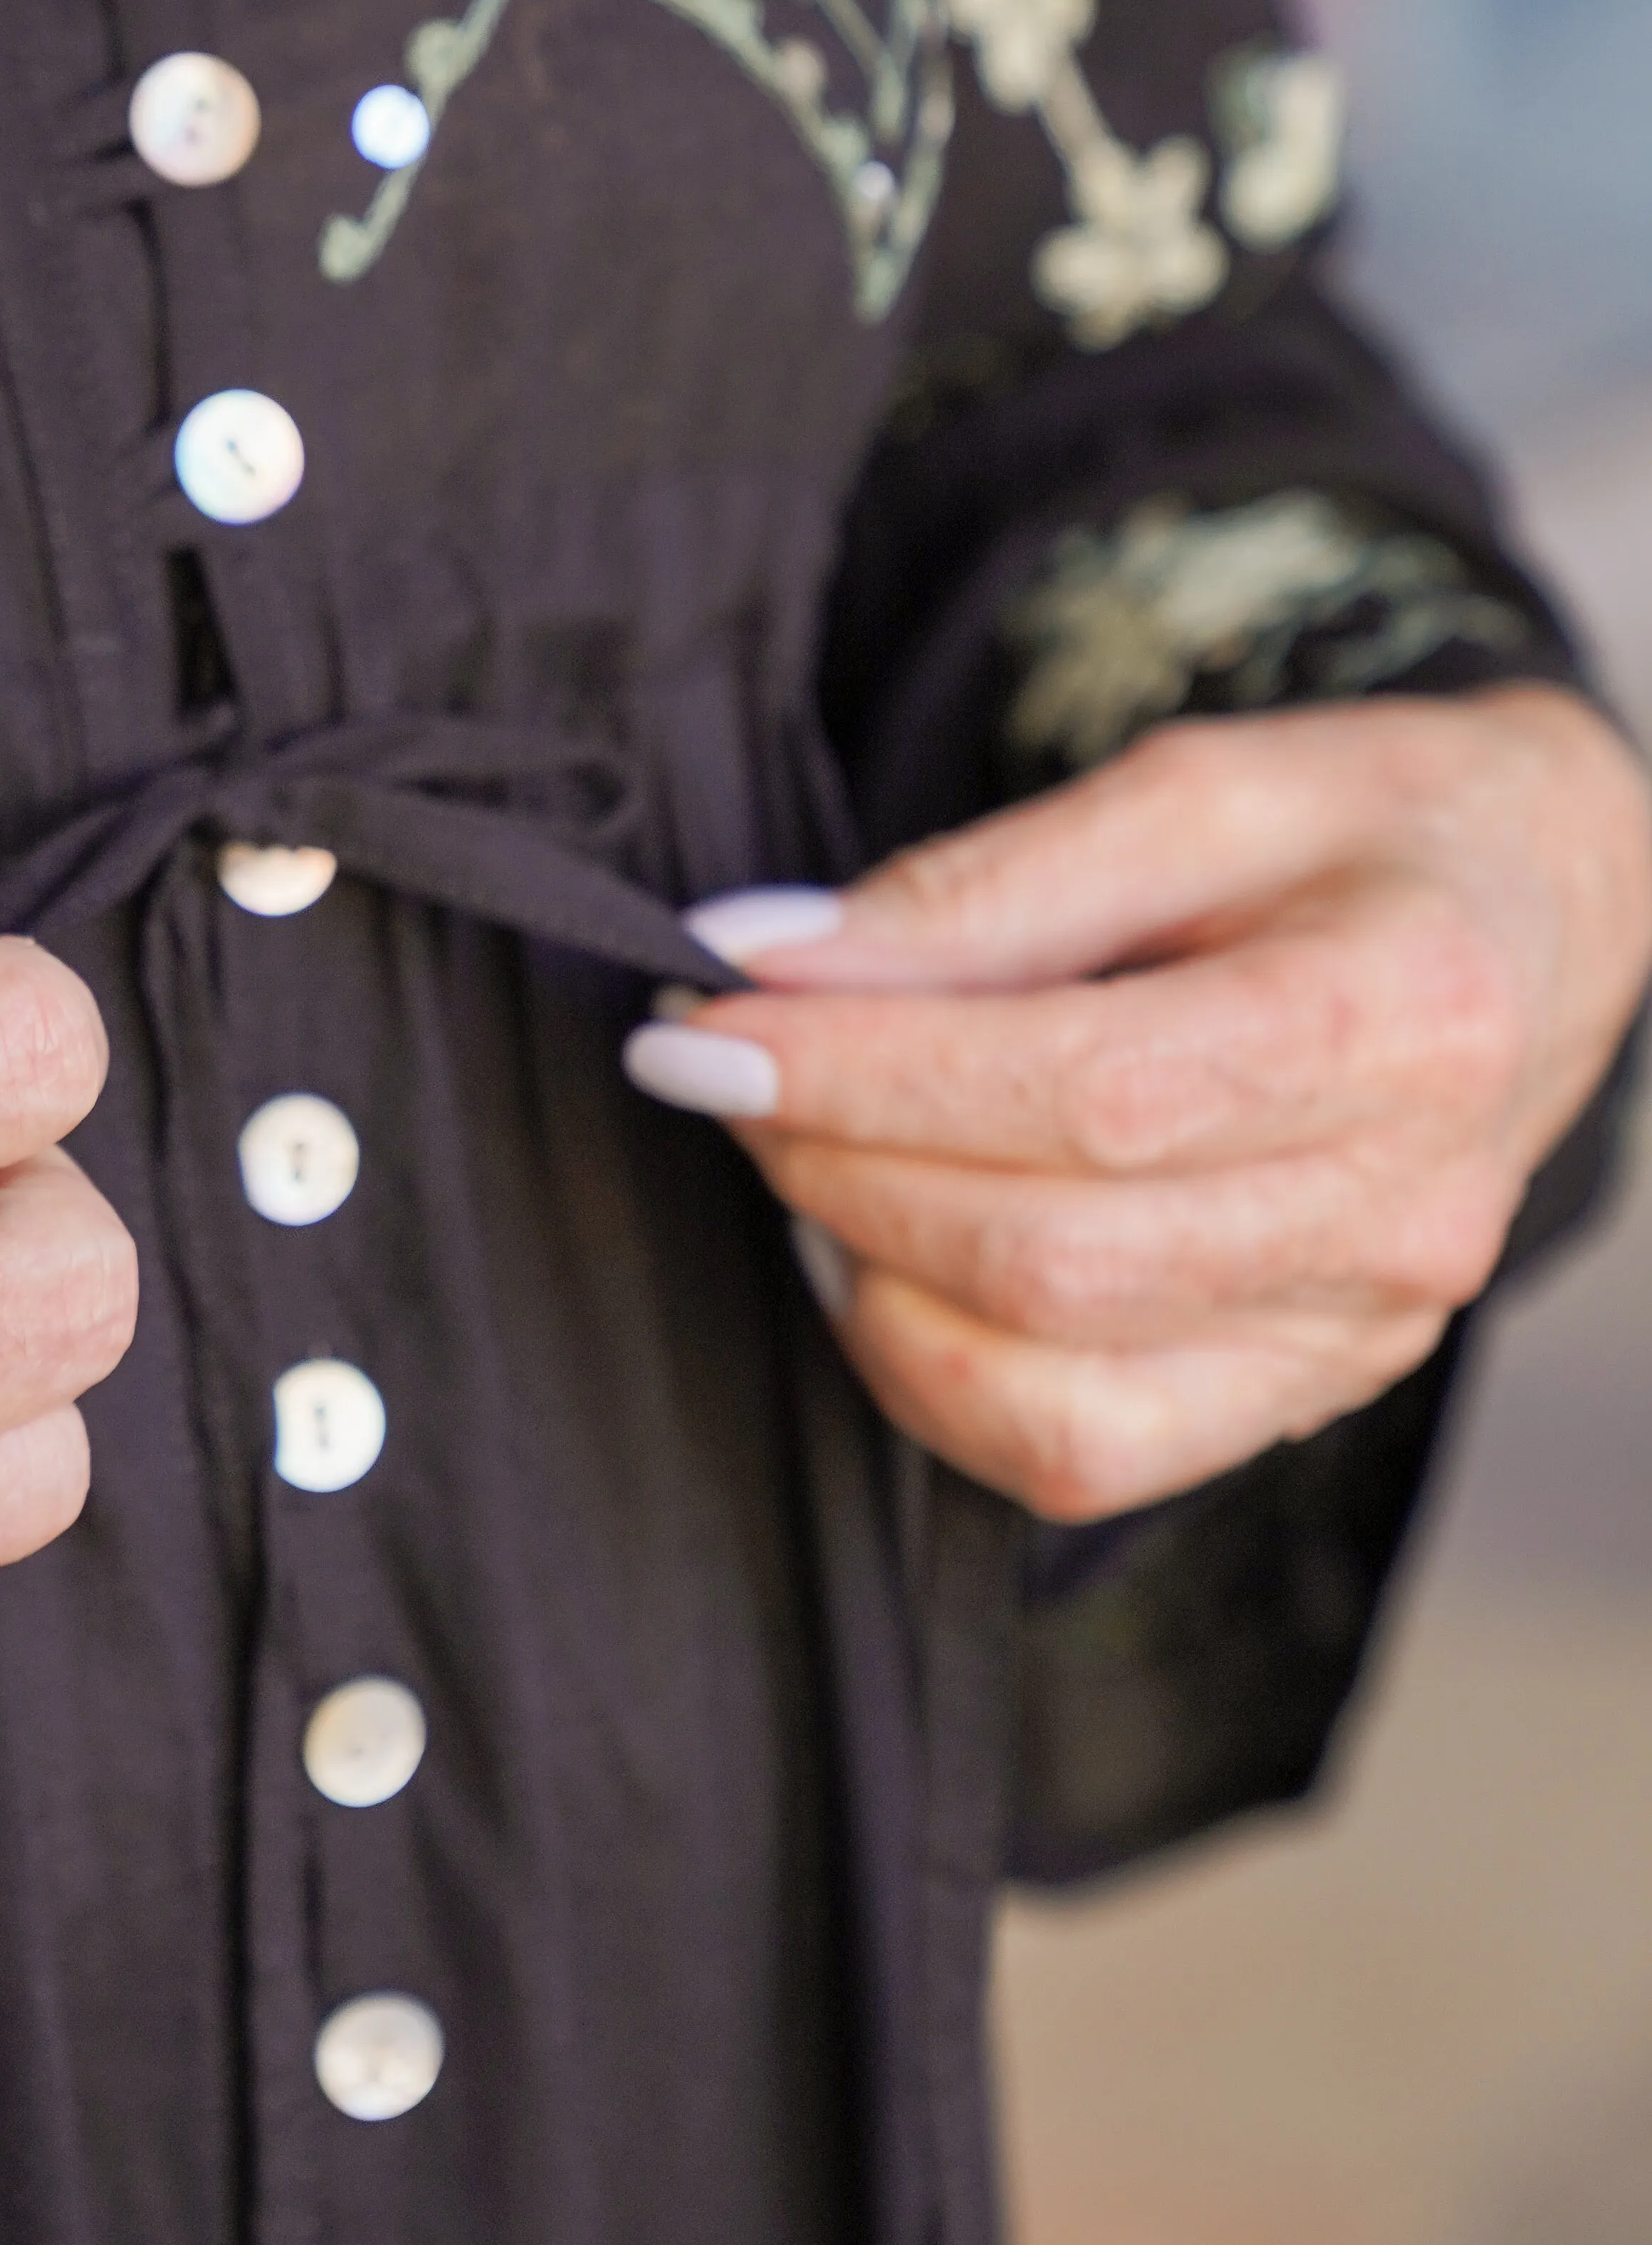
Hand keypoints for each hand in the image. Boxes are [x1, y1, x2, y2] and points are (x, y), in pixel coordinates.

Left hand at [626, 690, 1651, 1520]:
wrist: (1535, 925)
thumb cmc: (1367, 838)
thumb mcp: (1200, 787)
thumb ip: (989, 881)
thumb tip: (771, 954)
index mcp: (1403, 1021)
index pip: (1092, 1091)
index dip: (870, 1070)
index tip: (711, 1017)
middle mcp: (1405, 1209)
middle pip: (1051, 1250)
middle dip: (836, 1158)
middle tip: (730, 1067)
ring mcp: (1360, 1331)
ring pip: (1047, 1380)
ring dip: (866, 1267)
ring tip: (807, 1148)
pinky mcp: (1301, 1396)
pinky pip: (1077, 1457)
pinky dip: (930, 1374)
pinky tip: (883, 1256)